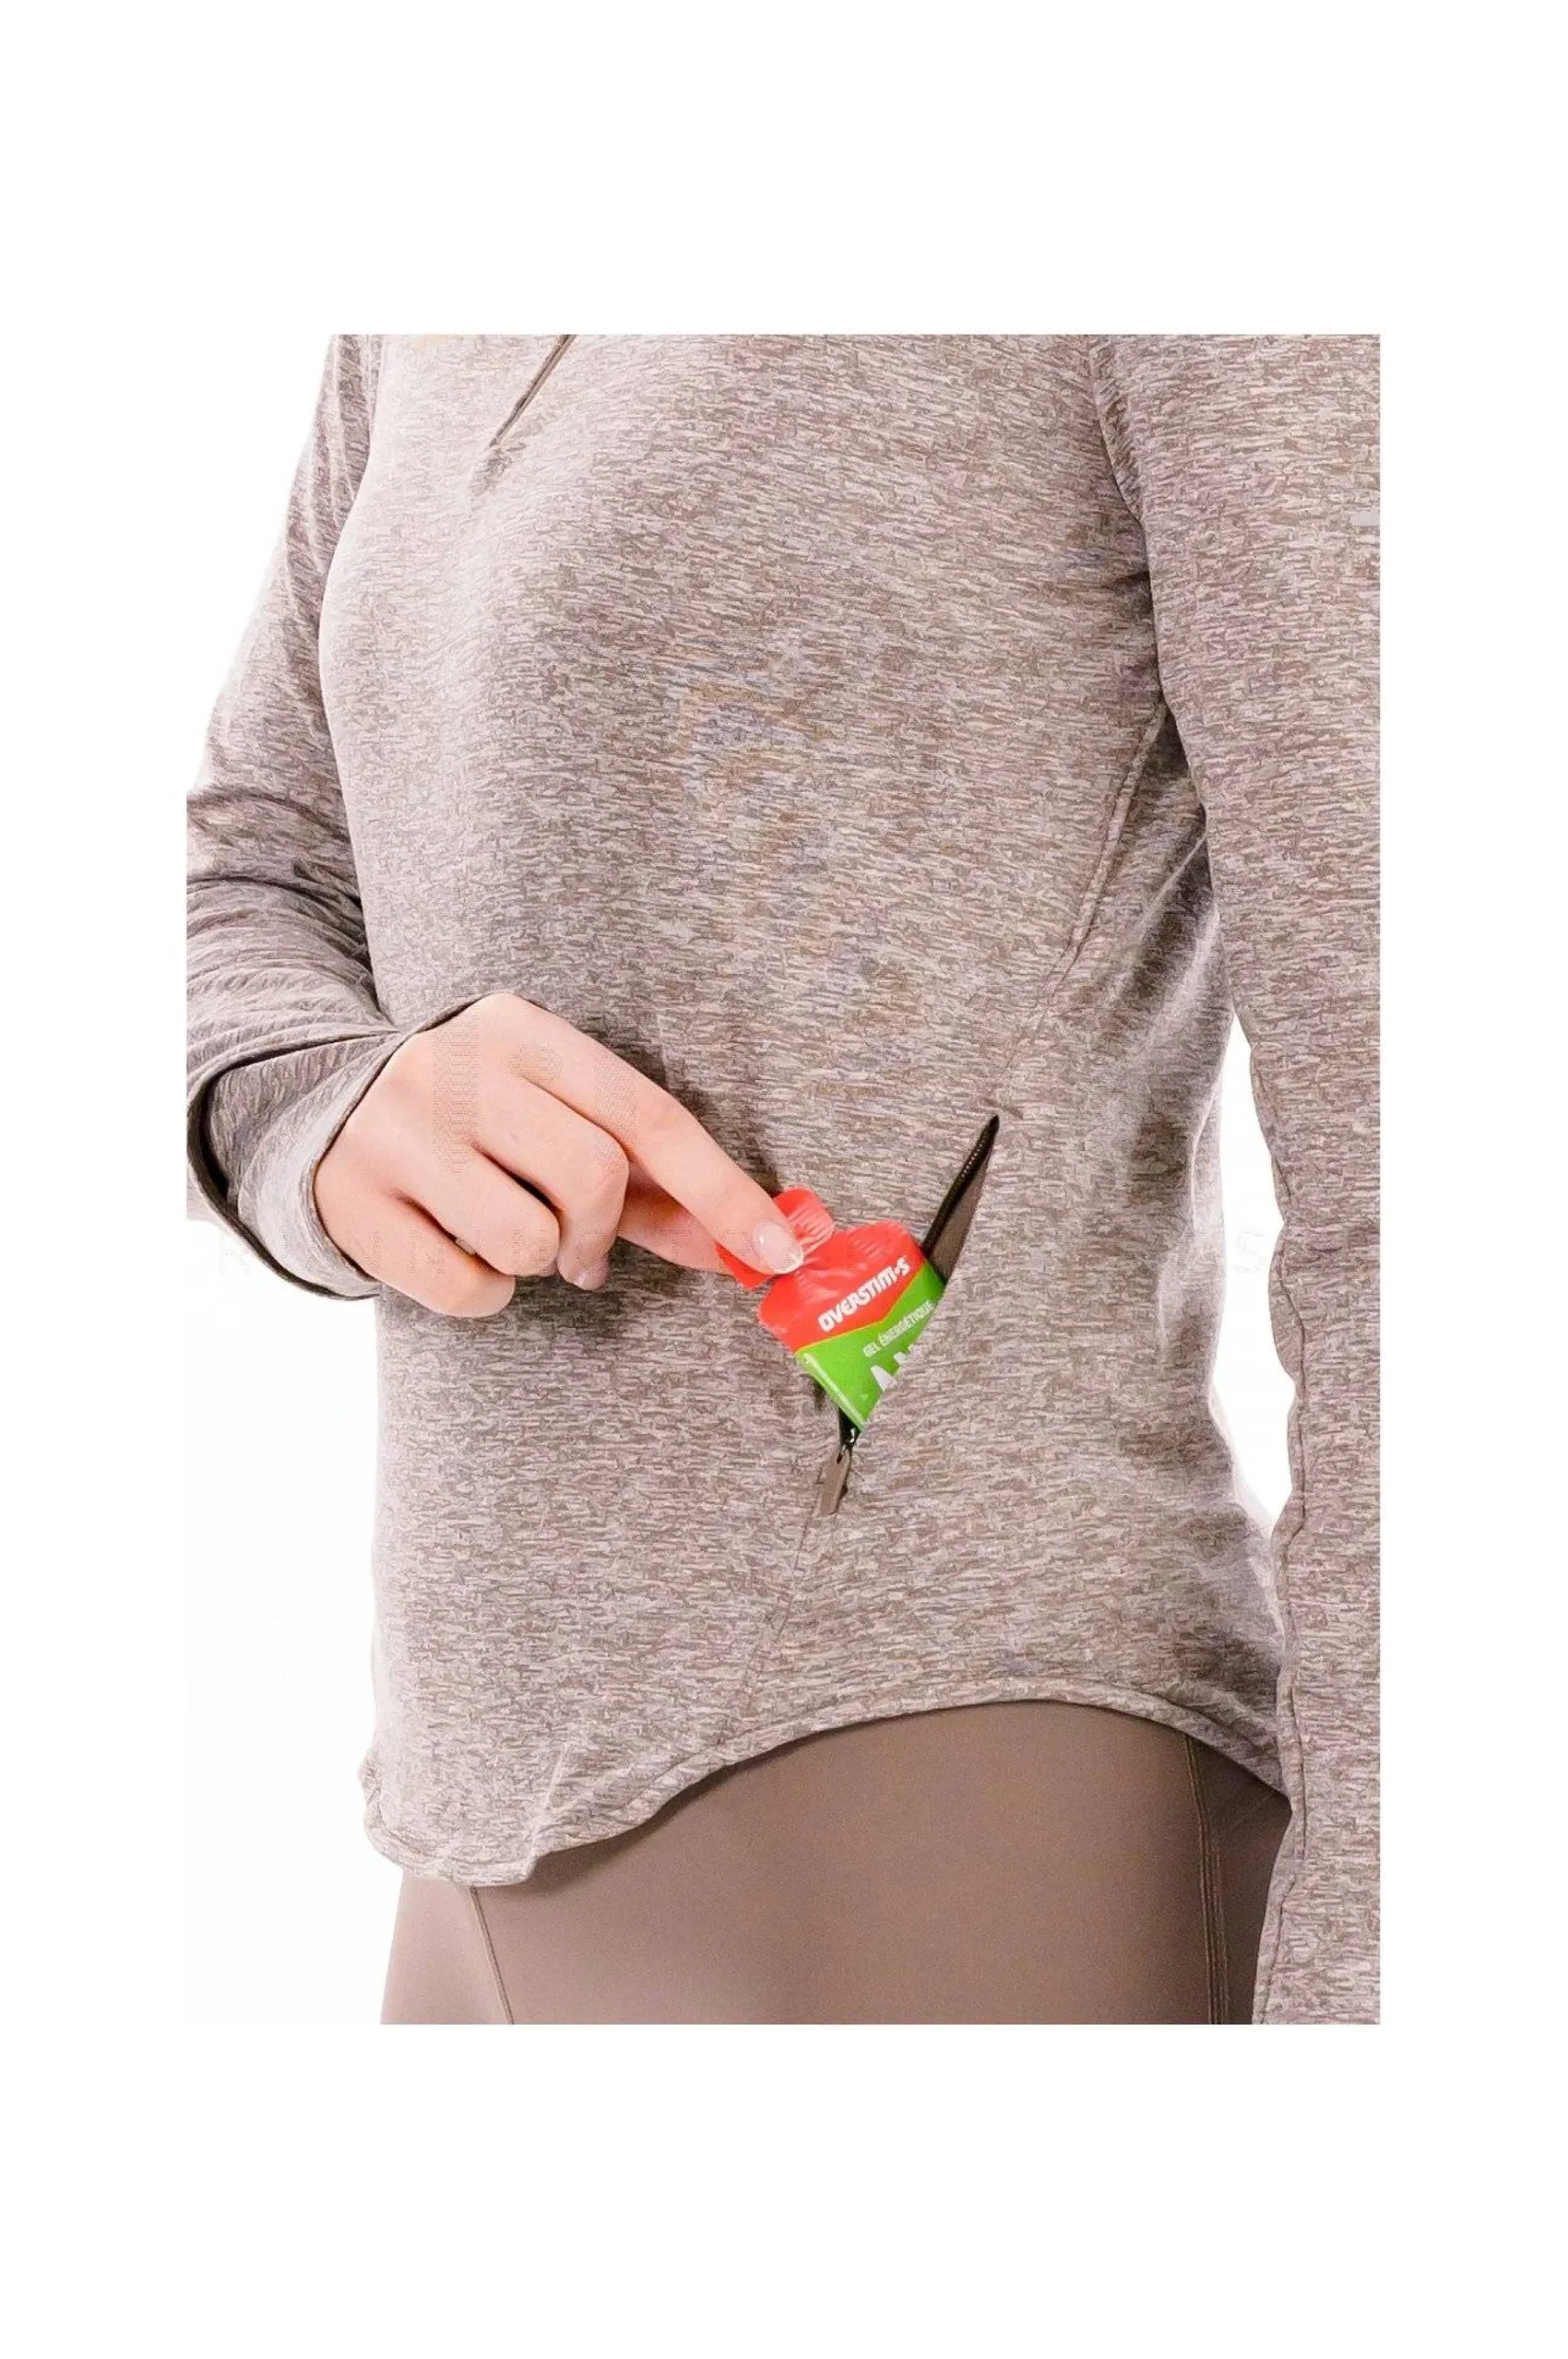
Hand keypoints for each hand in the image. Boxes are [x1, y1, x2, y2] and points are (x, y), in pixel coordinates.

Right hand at [313, 994, 804, 1316]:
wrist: (314, 1111)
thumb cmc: (473, 1123)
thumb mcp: (552, 1116)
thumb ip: (649, 1181)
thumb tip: (755, 1244)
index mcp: (521, 1030)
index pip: (646, 1113)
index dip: (721, 1188)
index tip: (777, 1250)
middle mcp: (456, 1067)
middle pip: (593, 1175)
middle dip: (602, 1232)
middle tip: (584, 1250)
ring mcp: (398, 1132)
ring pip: (529, 1239)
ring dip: (540, 1262)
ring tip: (507, 1236)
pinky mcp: (355, 1201)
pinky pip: (466, 1287)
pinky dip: (484, 1292)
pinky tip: (459, 1255)